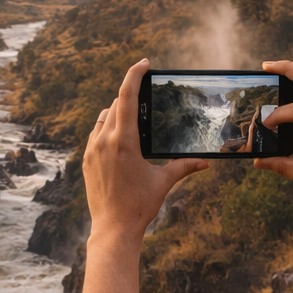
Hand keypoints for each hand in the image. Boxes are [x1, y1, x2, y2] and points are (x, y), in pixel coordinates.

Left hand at [84, 59, 208, 238]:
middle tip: (144, 93)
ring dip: (116, 112)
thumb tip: (206, 162)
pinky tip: (119, 137)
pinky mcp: (87, 161)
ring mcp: (92, 150)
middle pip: (115, 104)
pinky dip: (107, 129)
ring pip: (103, 118)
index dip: (134, 75)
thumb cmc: (139, 206)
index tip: (144, 64)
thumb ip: (184, 167)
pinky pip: (95, 134)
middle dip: (129, 95)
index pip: (125, 96)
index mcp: (123, 141)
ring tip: (132, 115)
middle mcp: (104, 141)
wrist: (113, 229)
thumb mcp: (163, 182)